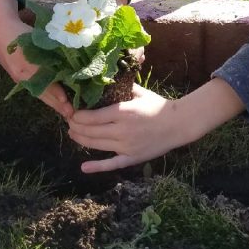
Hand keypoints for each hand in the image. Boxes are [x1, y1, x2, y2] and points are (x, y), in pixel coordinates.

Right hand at [0, 0, 72, 117]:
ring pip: (38, 93)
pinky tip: (54, 102)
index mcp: (28, 63)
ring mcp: (19, 78)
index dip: (56, 91)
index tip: (66, 99)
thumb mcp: (38, 38)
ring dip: (52, 103)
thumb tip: (73, 59)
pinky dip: (44, 97)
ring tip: (65, 112)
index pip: (45, 80)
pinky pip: (33, 90)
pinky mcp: (18, 78)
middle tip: (71, 114)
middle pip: (42, 92)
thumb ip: (53, 49)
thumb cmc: (22, 32)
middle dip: (57, 103)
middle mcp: (23, 73)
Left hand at [67, 79, 245, 172]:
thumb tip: (103, 81)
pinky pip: (111, 164)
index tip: (71, 112)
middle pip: (90, 131)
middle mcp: (121, 131)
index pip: (91, 117)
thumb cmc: (158, 105)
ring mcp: (126, 146)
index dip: (77, 116)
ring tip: (72, 134)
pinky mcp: (132, 158)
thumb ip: (120, 88)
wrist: (179, 123)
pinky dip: (97, 167)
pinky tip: (83, 167)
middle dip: (75, 127)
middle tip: (69, 122)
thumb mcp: (138, 92)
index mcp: (123, 112)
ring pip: (96, 145)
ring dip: (81, 139)